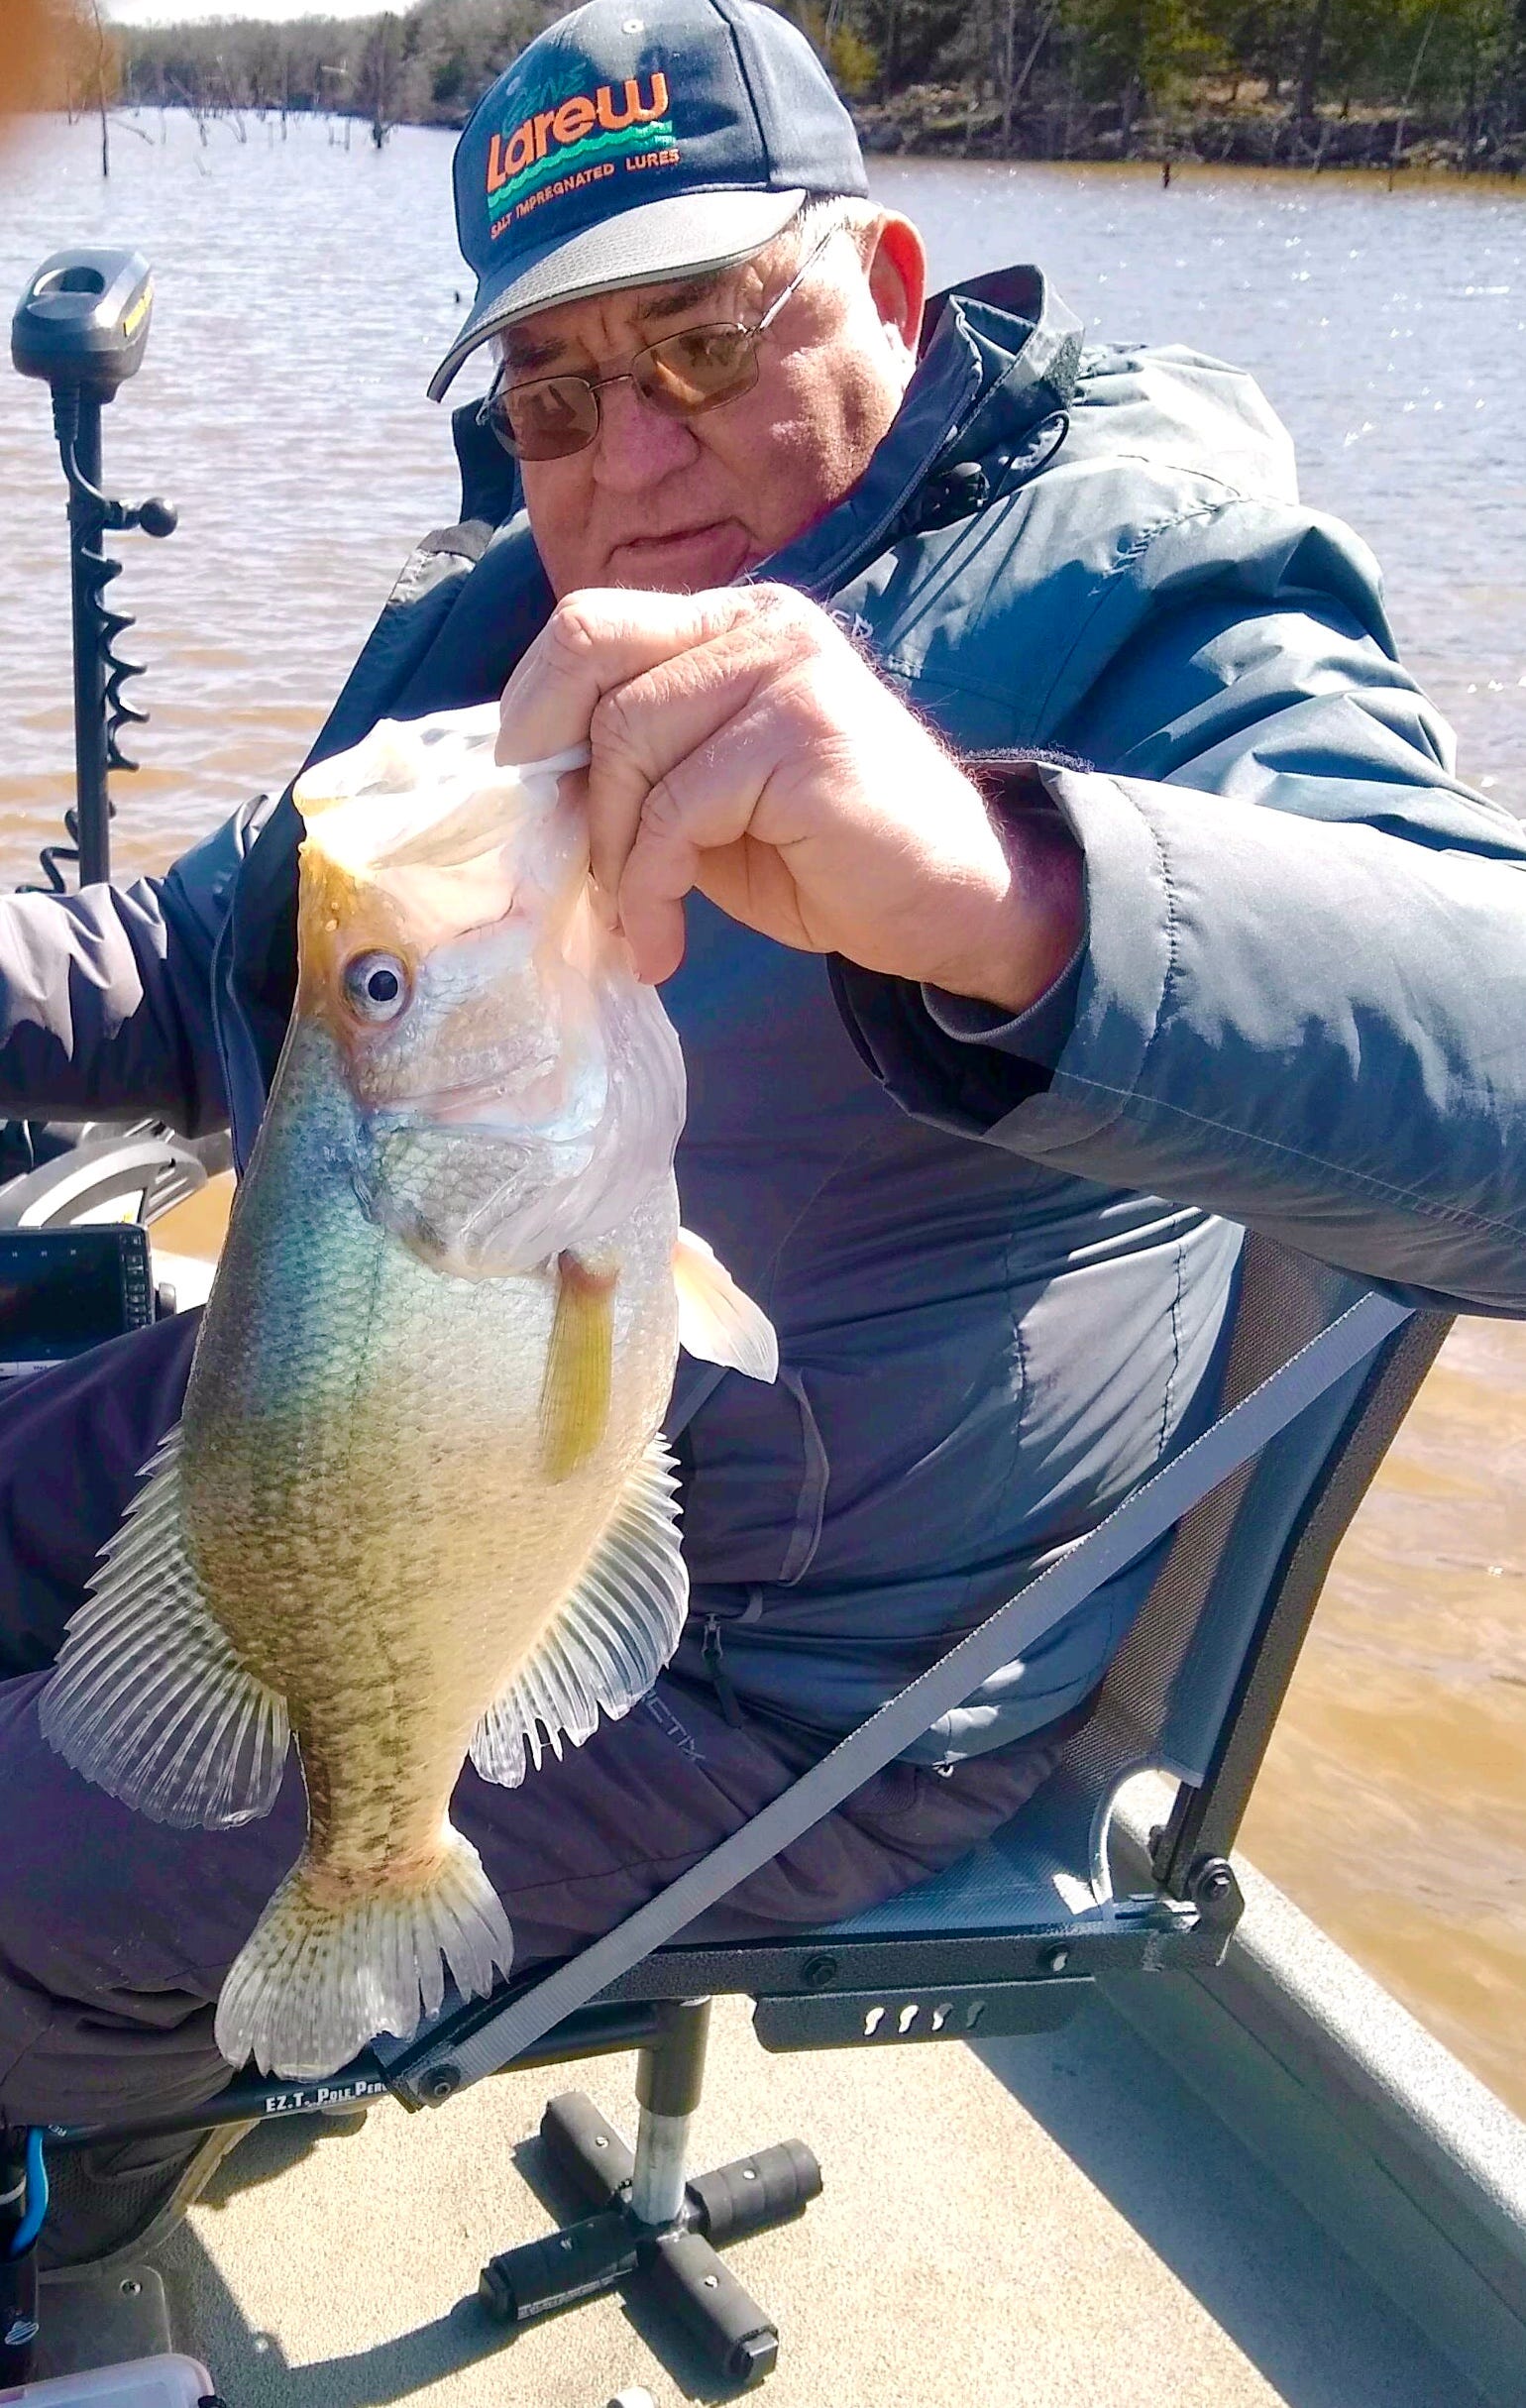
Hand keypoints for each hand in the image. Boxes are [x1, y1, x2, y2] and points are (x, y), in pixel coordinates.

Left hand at [497, 584, 1082, 1012]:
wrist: (955, 904)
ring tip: (641, 921)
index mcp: (730, 623)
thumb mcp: (704, 796)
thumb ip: (632, 762)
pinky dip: (651, 888)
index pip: (588, 622)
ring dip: (612, 853)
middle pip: (591, 659)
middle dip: (562, 778)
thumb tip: (524, 780)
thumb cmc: (825, 856)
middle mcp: (760, 623)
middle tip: (575, 867)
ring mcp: (788, 671)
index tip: (530, 798)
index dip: (533, 708)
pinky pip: (674, 810)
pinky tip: (667, 942)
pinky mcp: (803, 739)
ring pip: (627, 740)